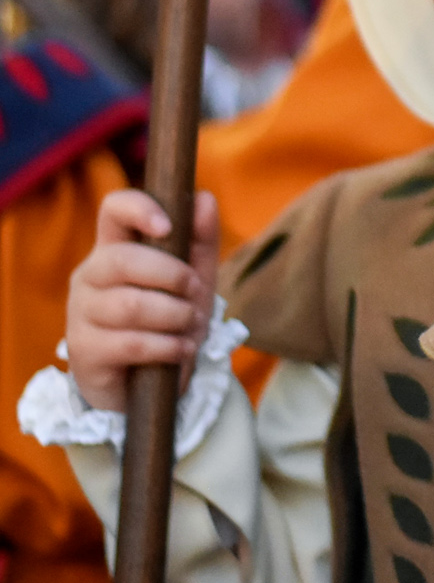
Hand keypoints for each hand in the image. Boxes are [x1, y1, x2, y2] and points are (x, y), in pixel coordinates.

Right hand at [65, 191, 221, 412]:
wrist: (150, 384)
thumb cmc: (170, 321)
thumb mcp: (194, 279)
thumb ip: (201, 240)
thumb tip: (204, 198)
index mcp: (116, 248)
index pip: (113, 209)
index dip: (139, 209)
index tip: (168, 227)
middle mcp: (90, 276)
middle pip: (121, 259)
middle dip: (172, 275)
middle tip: (194, 293)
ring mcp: (81, 313)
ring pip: (130, 305)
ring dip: (175, 316)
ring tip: (189, 325)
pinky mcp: (83, 350)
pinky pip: (131, 343)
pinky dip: (168, 347)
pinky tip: (181, 350)